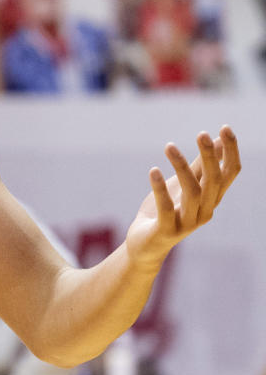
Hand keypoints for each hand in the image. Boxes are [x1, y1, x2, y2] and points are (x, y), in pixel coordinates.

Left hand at [125, 126, 239, 267]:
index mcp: (211, 199)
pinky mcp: (166, 231)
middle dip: (209, 156)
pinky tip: (153, 170)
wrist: (144, 246)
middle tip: (201, 134)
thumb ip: (199, 166)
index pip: (230, 174)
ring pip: (193, 192)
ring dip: (182, 166)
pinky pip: (166, 208)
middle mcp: (204, 211)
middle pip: (214, 181)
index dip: (230, 151)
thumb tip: (218, 140)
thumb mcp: (181, 186)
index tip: (224, 127)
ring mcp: (186, 223)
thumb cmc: (164, 212)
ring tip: (169, 146)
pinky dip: (160, 188)